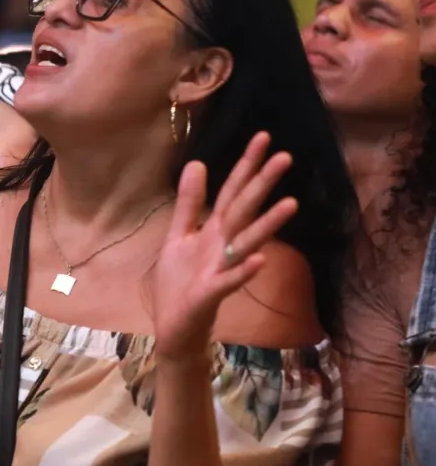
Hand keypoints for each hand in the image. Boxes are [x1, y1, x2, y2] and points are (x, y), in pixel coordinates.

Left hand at [152, 132, 297, 360]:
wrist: (175, 328)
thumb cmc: (180, 283)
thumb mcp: (178, 236)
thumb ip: (188, 203)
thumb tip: (197, 163)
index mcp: (213, 230)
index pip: (232, 191)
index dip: (245, 166)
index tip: (262, 137)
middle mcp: (223, 246)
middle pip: (244, 210)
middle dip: (262, 185)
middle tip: (285, 156)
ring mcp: (221, 270)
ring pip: (246, 243)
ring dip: (267, 225)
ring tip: (290, 204)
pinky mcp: (212, 293)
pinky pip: (230, 280)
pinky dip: (244, 270)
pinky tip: (260, 260)